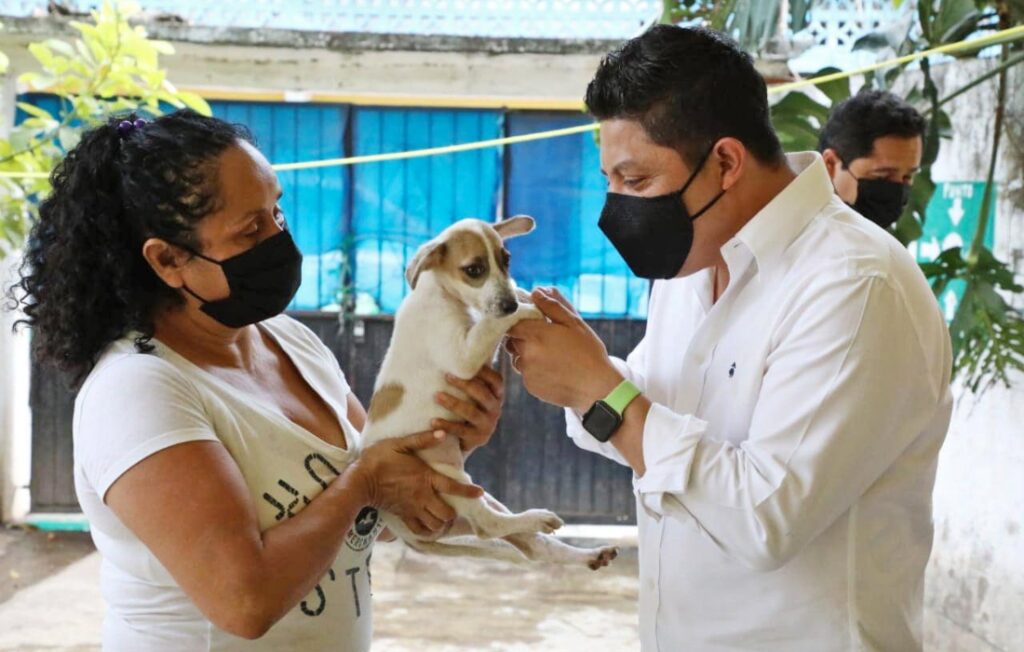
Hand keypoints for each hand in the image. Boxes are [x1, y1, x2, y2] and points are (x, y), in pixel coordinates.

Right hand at [348, 431, 483, 536]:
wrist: (359, 480)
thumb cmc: (379, 458)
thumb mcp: (400, 443)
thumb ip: (422, 439)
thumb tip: (443, 432)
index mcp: (425, 477)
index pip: (453, 487)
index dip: (469, 491)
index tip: (480, 493)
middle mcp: (422, 496)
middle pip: (447, 513)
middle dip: (453, 511)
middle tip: (453, 504)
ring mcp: (412, 508)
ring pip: (435, 524)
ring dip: (441, 521)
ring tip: (442, 514)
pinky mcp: (403, 516)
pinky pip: (420, 530)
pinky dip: (428, 530)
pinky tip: (429, 524)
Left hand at [432, 365, 503, 455]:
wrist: (469, 438)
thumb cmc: (469, 406)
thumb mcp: (474, 393)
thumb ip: (471, 377)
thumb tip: (454, 350)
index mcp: (497, 395)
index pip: (496, 381)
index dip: (484, 372)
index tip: (465, 364)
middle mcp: (495, 409)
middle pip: (482, 394)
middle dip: (465, 384)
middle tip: (446, 376)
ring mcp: (488, 424)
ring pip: (471, 412)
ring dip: (453, 403)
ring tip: (436, 396)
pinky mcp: (477, 438)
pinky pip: (461, 431)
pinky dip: (446, 425)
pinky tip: (433, 421)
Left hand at [506, 287, 622, 411]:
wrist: (597, 389)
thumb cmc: (588, 353)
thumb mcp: (575, 323)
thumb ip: (553, 306)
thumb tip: (536, 292)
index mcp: (536, 334)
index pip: (512, 322)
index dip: (520, 321)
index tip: (531, 322)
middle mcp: (526, 353)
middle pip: (513, 340)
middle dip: (525, 337)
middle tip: (546, 339)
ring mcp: (527, 372)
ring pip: (518, 357)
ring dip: (528, 354)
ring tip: (552, 356)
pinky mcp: (530, 386)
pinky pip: (526, 373)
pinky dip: (535, 370)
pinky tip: (554, 370)